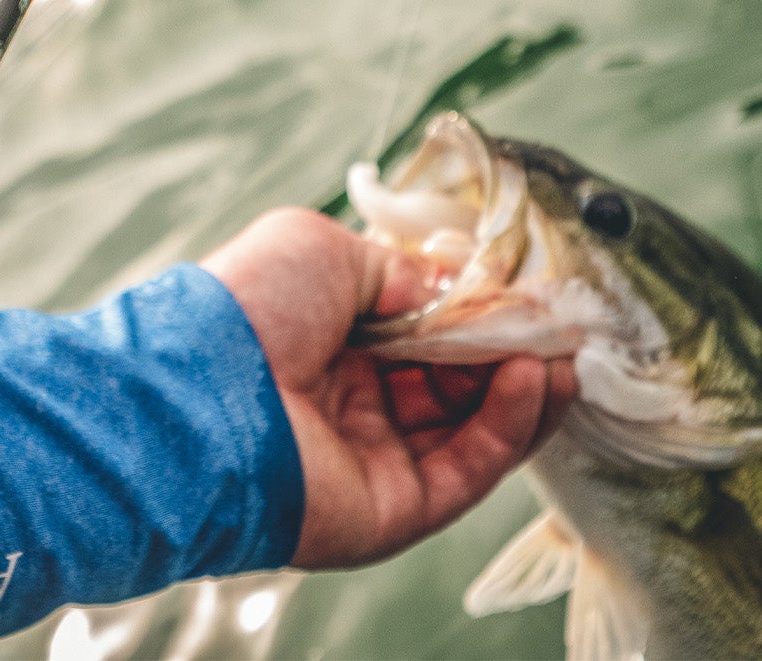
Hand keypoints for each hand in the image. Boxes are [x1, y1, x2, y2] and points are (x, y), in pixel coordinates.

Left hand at [201, 208, 577, 568]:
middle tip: (555, 326)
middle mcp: (349, 404)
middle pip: (453, 383)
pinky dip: (509, 426)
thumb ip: (399, 271)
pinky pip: (469, 469)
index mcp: (326, 344)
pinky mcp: (393, 510)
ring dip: (523, 389)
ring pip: (473, 430)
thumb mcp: (325, 251)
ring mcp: (372, 460)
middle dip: (507, 352)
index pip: (419, 335)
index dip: (473, 317)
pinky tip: (533, 381)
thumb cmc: (250, 307)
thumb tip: (455, 291)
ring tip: (557, 354)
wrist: (204, 392)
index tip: (524, 296)